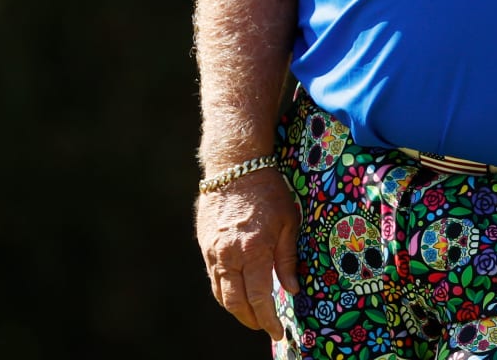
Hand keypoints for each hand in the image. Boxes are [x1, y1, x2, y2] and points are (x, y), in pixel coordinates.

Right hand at [195, 166, 300, 338]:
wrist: (235, 166)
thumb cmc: (269, 191)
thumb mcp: (289, 222)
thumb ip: (288, 258)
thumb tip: (291, 289)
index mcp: (253, 250)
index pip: (259, 298)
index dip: (268, 318)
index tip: (277, 330)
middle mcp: (229, 255)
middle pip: (235, 302)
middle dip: (251, 319)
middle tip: (265, 325)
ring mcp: (213, 252)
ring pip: (220, 294)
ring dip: (236, 309)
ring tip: (253, 315)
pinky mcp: (205, 246)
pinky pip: (213, 278)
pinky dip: (225, 292)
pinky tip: (237, 293)